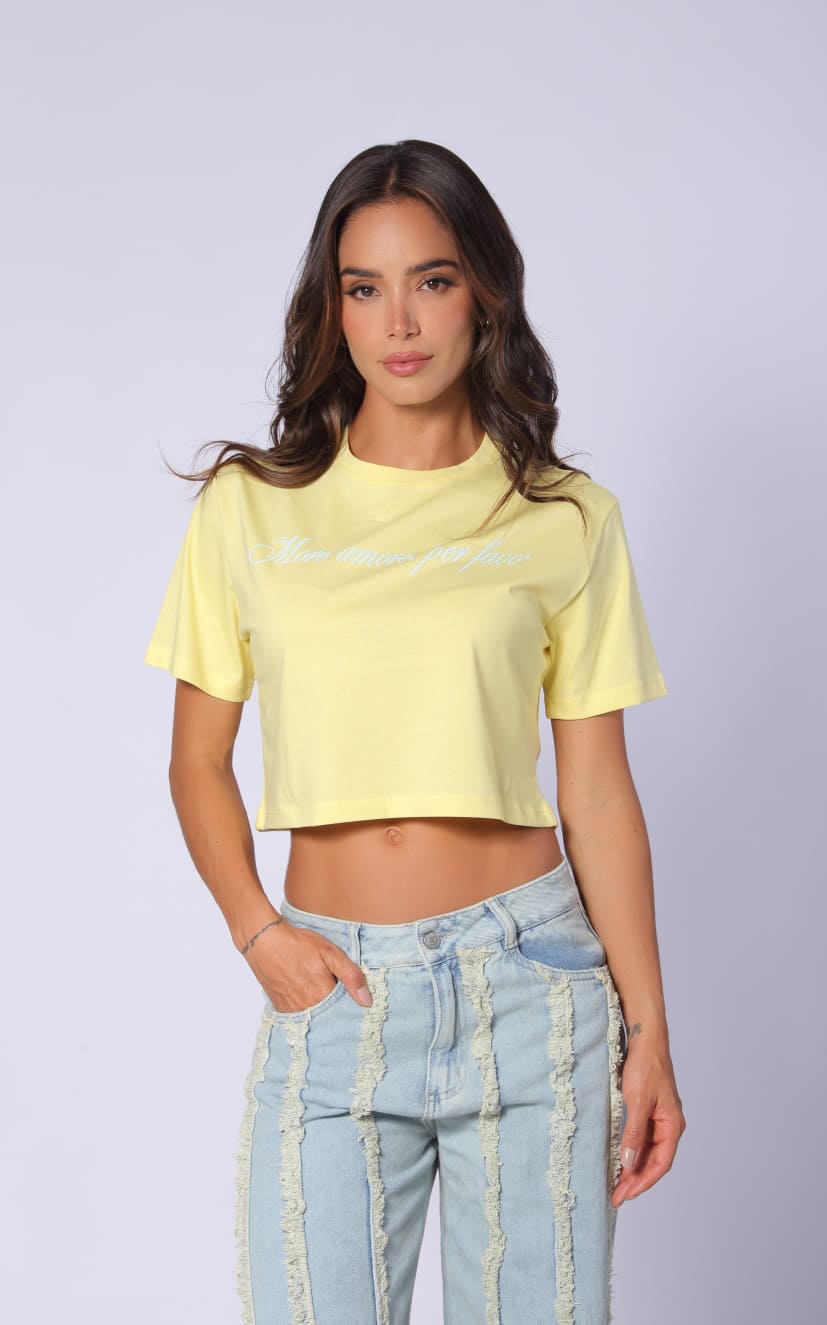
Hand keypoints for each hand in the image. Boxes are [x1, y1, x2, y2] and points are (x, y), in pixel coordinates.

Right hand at [242, 917, 372, 1012]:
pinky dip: (306, 1010)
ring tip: (323, 994)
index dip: (351, 1007)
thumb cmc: (297, 944)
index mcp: (321, 996)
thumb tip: (367, 1001)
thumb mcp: (330, 953)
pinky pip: (299, 1016)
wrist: (263, 940)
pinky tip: (308, 997)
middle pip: (329, 1018)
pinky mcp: (280, 1007)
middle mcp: (306, 1008)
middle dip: (336, 1011)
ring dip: (321, 1011)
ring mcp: (291, 1010)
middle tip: (339, 996)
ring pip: (314, 1017)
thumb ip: (351, 976)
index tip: (357, 1002)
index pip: (344, 1012)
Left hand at [611, 1039, 685, 1207]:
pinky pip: (641, 1138)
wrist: (645, 1038)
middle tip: (616, 1195)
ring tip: (615, 1184)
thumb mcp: (637, 1102)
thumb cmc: (645, 1066)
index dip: (643, 1182)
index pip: (661, 1164)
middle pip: (654, 1161)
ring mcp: (658, 1118)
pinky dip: (630, 1151)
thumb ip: (634, 1133)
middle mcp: (668, 1125)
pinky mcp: (648, 1110)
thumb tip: (629, 1163)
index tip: (625, 1194)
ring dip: (632, 1168)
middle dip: (635, 1180)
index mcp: (672, 1125)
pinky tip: (618, 1159)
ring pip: (647, 1151)